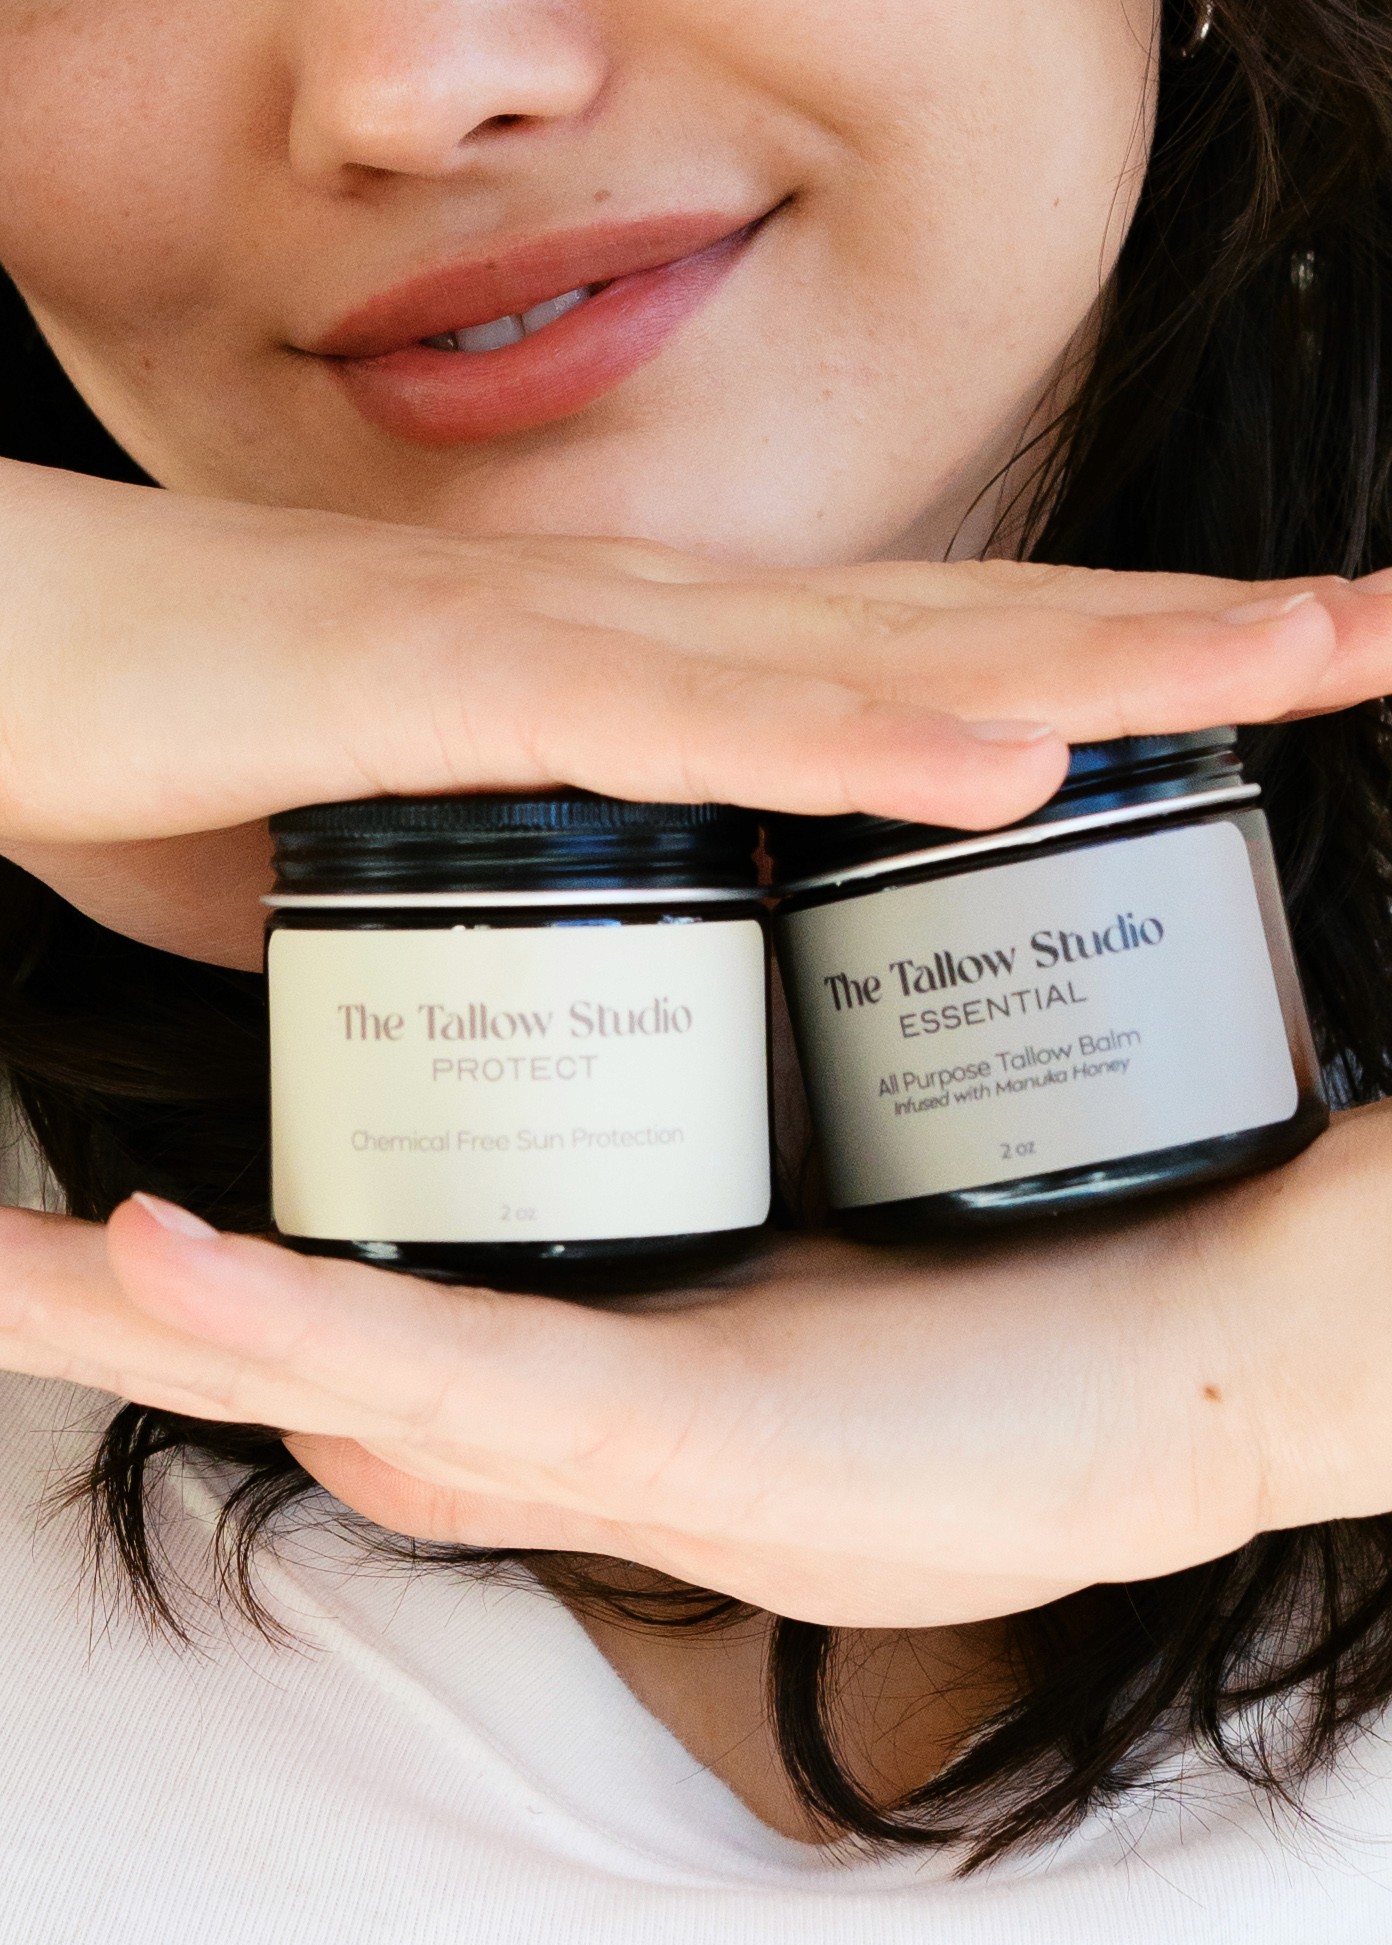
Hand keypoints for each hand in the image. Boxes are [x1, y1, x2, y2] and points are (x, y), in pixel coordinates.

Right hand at [2, 1104, 1387, 1626]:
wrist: (1161, 1374)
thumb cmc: (969, 1334)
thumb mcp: (773, 1298)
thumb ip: (647, 1267)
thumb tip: (565, 1212)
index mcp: (550, 1373)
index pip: (309, 1333)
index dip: (159, 1289)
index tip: (46, 1226)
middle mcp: (537, 1421)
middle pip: (256, 1362)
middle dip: (78, 1314)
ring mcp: (588, 1429)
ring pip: (299, 1369)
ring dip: (115, 1317)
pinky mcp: (663, 1429)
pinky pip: (453, 1371)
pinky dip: (300, 1319)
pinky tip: (162, 1256)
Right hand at [6, 459, 1391, 967]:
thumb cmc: (151, 737)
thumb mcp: (381, 868)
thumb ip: (501, 905)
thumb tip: (561, 977)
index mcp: (625, 676)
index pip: (905, 661)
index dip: (1096, 659)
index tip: (1254, 683)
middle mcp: (627, 631)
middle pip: (955, 621)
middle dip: (1183, 628)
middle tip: (1380, 629)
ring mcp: (551, 639)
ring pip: (873, 643)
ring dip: (1102, 648)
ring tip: (1312, 655)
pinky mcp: (444, 679)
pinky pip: (690, 717)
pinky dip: (856, 733)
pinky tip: (1017, 746)